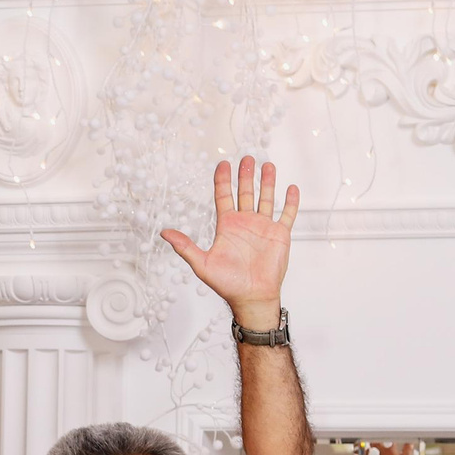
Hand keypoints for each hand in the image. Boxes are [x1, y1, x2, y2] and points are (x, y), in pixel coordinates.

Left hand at [160, 156, 297, 332]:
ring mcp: (263, 227)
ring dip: (268, 182)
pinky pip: (287, 215)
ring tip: (268, 165)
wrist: (252, 297)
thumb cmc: (227, 283)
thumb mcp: (202, 264)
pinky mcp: (279, 235)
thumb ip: (185, 246)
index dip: (223, 180)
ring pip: (266, 199)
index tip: (223, 164)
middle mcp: (245, 223)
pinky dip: (290, 202)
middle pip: (245, 192)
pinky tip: (291, 188)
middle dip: (246, 175)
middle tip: (247, 158)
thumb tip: (163, 233)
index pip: (224, 196)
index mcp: (227, 226)